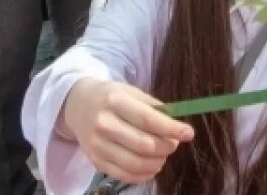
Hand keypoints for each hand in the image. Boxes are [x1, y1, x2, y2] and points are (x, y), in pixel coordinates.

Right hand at [61, 79, 193, 183]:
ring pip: (136, 163)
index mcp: (115, 101)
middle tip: (173, 143)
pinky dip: (143, 174)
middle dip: (166, 147)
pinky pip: (124, 175)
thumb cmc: (110, 96)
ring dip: (158, 162)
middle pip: (144, 145)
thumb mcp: (130, 92)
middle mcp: (104, 123)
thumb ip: (153, 107)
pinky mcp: (95, 161)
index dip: (171, 129)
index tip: (189, 133)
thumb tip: (176, 126)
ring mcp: (97, 144)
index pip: (148, 119)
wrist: (77, 104)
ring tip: (163, 155)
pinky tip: (151, 166)